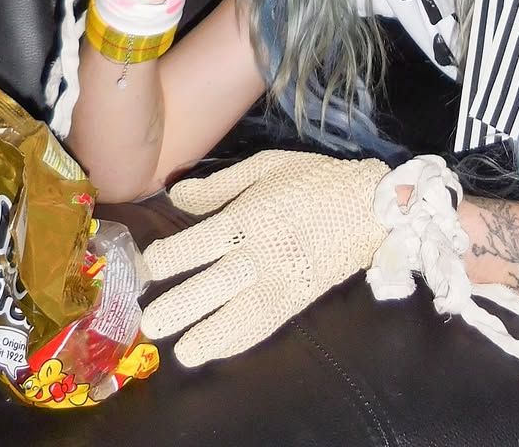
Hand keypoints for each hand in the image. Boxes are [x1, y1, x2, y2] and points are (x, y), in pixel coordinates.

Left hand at [140, 150, 389, 365]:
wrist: (368, 207)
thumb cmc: (313, 180)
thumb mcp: (267, 167)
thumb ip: (220, 186)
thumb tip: (176, 197)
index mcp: (253, 216)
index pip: (204, 241)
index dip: (172, 256)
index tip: (150, 265)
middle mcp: (264, 253)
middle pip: (217, 284)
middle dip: (182, 305)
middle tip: (151, 323)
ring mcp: (282, 282)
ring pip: (241, 315)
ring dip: (209, 335)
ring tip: (181, 352)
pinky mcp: (297, 301)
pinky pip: (264, 326)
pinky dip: (238, 341)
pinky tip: (215, 349)